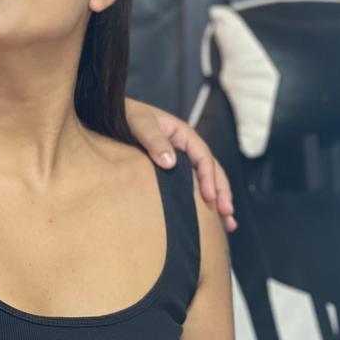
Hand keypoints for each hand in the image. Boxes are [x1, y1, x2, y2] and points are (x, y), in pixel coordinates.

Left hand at [125, 100, 236, 231]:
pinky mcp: (174, 171)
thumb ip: (154, 140)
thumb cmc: (127, 116)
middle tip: (227, 214)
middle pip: (212, 170)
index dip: (208, 177)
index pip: (203, 157)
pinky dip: (205, 202)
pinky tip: (213, 220)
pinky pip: (194, 186)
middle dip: (221, 192)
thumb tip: (170, 162)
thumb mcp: (140, 124)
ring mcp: (182, 160)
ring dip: (219, 200)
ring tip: (229, 223)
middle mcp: (187, 147)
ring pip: (208, 180)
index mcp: (183, 134)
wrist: (111, 115)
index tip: (208, 197)